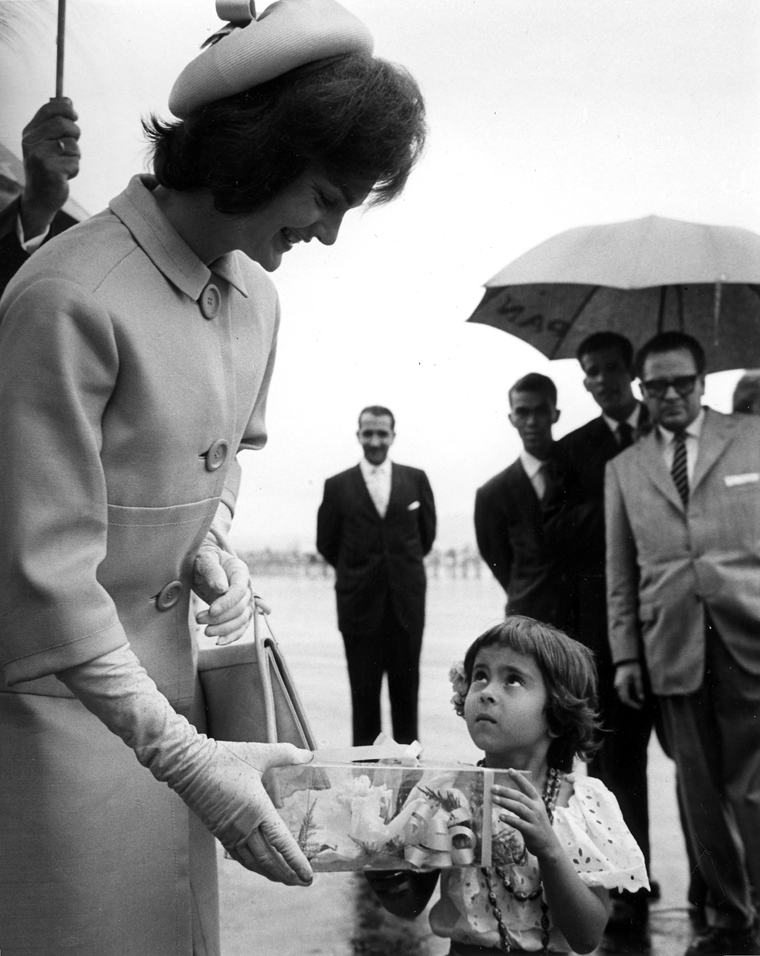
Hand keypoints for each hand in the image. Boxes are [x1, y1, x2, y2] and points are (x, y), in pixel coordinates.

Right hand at [20, 98, 80, 240]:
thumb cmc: (47, 167)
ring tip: (64, 164)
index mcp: (29, 132)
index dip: (65, 108)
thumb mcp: (45, 142)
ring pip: (72, 145)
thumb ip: (54, 122)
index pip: (49, 109)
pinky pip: (75, 162)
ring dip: (75, 156)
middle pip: (63, 124)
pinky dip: (74, 169)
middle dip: (75, 132)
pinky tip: (64, 175)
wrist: (39, 197)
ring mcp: (40, 156)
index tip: (74, 114)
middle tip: (73, 143)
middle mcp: (31, 142)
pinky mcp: (51, 171)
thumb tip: (68, 99)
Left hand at [192, 544, 253, 643]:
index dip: (227, 602)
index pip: (240, 590)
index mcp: (240, 571)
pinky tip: (219, 641)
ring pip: (242, 620)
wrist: (202, 564)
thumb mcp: (204, 559)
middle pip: (241, 608)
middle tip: (199, 618)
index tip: (211, 610)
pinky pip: (241, 627)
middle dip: (221, 617)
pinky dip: (232, 636)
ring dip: (224, 628)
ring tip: (206, 631)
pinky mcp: (239, 612)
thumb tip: (222, 588)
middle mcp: (246, 587)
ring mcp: (244, 600)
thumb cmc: (202, 558)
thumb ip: (212, 571)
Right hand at [202, 741, 313, 884]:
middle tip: (304, 884)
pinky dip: (253, 866)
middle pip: (269, 860)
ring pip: (253, 862)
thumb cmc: (224, 759)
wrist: (189, 766)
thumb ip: (286, 754)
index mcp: (258, 809)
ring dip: (271, 874)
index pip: (281, 843)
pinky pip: (239, 856)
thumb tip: (308, 755)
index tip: (309, 875)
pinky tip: (260, 868)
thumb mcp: (258, 753)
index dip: (296, 861)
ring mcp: (230, 832)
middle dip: (288, 874)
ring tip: (286, 881)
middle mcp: (245, 827)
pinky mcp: (219, 832)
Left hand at [492, 769, 558, 859]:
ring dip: (506, 802)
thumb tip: (504, 794)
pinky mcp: (532, 831)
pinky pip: (519, 823)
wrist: (549, 846)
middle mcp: (537, 808)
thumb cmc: (537, 826)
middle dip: (506, 791)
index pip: (528, 786)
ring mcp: (535, 819)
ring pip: (519, 807)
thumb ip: (523, 803)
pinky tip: (501, 816)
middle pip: (520, 796)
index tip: (509, 770)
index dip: (519, 778)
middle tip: (493, 787)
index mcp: (537, 801)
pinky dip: (510, 819)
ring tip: (494, 799)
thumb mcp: (534, 811)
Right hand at [614, 662, 644, 709]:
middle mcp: (618, 686)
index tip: (640, 707)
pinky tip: (636, 696)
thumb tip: (641, 699)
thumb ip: (639, 688)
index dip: (633, 704)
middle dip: (632, 704)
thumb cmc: (633, 667)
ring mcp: (617, 685)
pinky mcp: (619, 684)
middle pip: (623, 699)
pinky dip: (629, 696)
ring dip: (630, 701)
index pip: (626, 699)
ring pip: (623, 697)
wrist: (626, 660)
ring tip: (640, 702)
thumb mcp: (638, 677)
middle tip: (641, 705)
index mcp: (622, 684)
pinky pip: (623, 693)